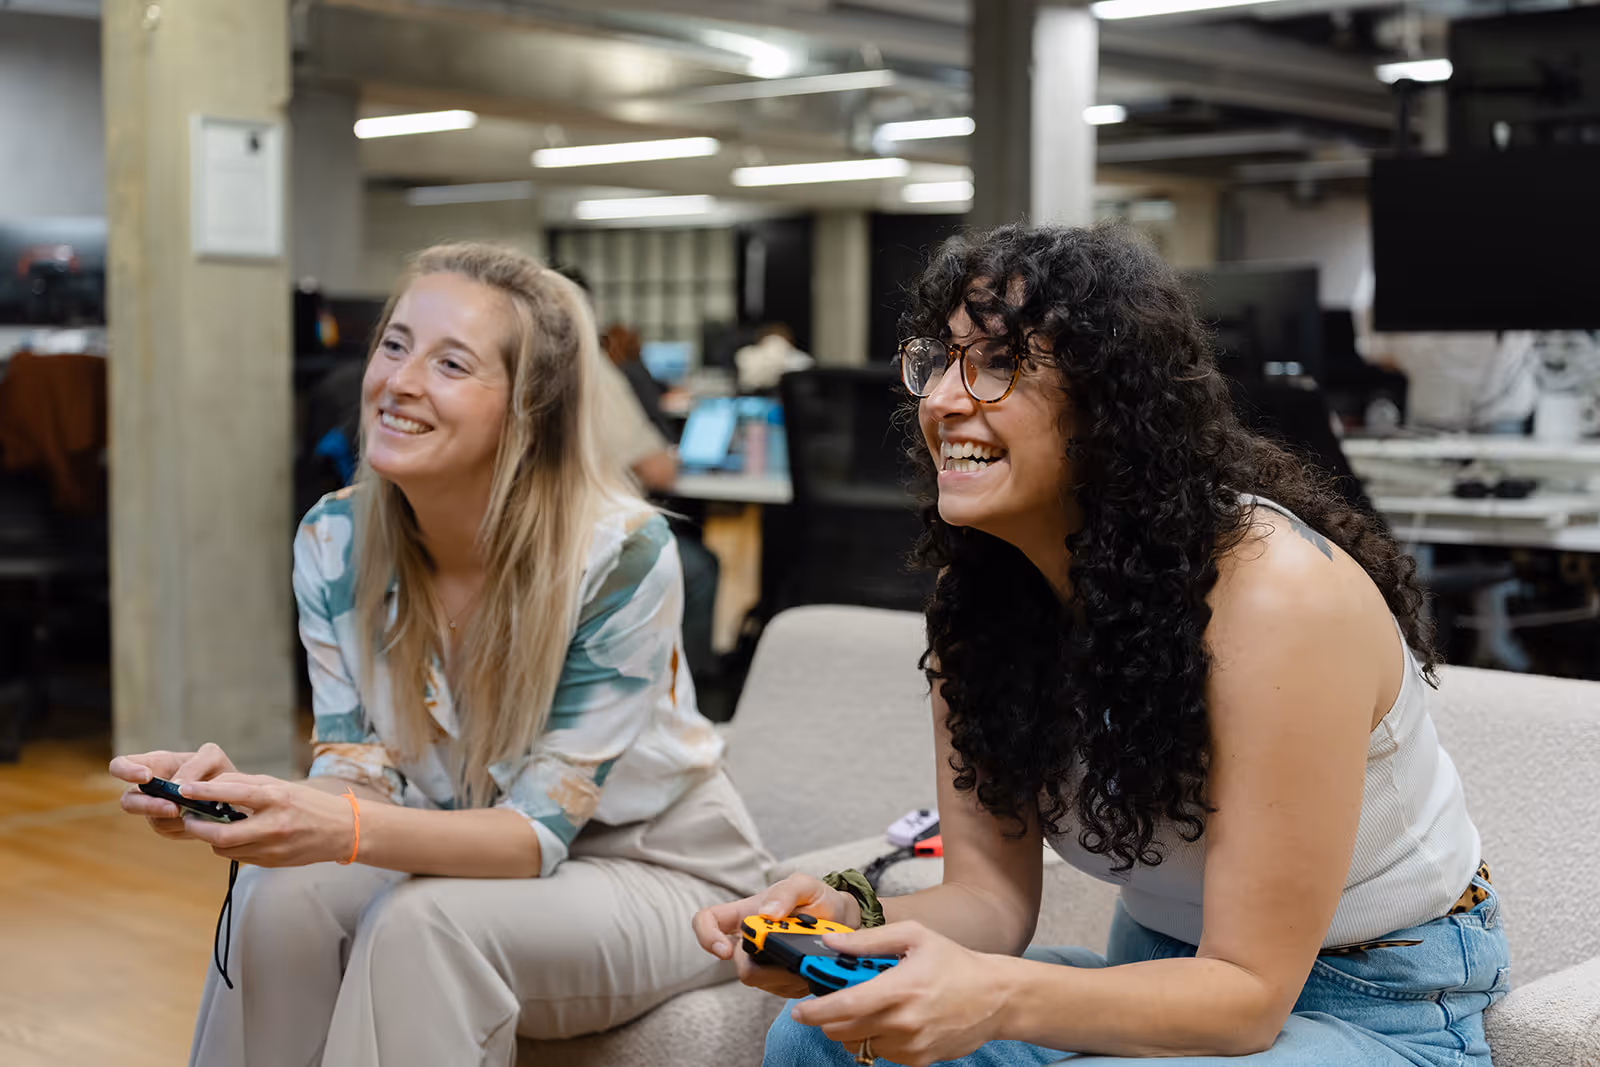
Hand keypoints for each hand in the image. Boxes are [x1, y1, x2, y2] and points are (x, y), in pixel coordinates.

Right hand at [110, 743, 237, 840]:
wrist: (232, 794)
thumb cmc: (216, 769)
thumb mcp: (211, 758)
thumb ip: (196, 765)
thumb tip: (178, 786)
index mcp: (154, 765)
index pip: (120, 765)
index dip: (126, 771)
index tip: (147, 777)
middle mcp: (148, 790)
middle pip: (128, 801)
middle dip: (149, 806)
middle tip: (173, 808)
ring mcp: (156, 811)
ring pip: (153, 819)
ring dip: (173, 819)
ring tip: (194, 814)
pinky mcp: (169, 828)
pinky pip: (171, 830)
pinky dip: (186, 826)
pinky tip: (202, 820)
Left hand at [169, 774, 358, 866]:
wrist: (342, 831)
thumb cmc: (309, 804)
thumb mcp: (282, 786)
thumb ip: (248, 786)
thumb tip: (211, 787)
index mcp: (277, 798)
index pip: (234, 793)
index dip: (204, 791)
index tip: (183, 789)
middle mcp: (274, 824)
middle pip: (221, 833)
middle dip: (198, 827)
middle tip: (189, 818)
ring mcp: (272, 847)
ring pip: (225, 848)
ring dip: (212, 838)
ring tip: (212, 826)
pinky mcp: (271, 862)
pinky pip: (238, 856)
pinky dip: (230, 847)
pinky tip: (236, 837)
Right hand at [691, 873, 861, 998]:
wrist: (844, 921)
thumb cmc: (817, 899)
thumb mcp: (805, 885)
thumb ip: (786, 893)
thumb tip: (767, 914)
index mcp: (746, 914)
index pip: (707, 921)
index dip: (707, 936)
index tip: (726, 951)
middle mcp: (749, 942)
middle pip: (741, 965)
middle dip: (770, 963)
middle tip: (796, 953)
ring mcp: (763, 965)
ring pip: (762, 982)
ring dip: (788, 972)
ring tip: (808, 955)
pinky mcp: (780, 983)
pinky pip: (782, 991)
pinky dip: (799, 981)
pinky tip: (811, 967)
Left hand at [790, 921, 1010, 1066]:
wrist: (996, 998)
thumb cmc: (955, 964)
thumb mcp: (914, 937)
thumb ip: (869, 941)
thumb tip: (833, 944)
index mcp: (898, 989)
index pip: (842, 1008)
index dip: (813, 1011)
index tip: (799, 1010)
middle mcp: (902, 1022)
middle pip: (842, 1032)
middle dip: (829, 1018)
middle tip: (837, 1000)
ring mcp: (910, 1046)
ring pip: (859, 1045)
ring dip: (852, 1029)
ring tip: (869, 1007)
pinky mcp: (918, 1061)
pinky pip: (880, 1054)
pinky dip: (875, 1039)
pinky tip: (890, 1019)